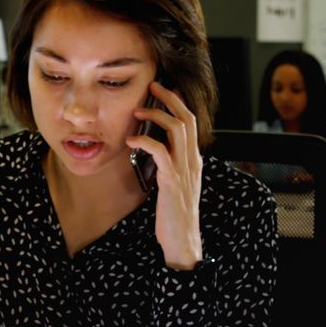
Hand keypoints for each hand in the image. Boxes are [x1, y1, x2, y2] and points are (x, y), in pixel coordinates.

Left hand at [126, 82, 202, 269]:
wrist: (183, 240)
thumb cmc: (174, 215)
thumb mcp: (174, 184)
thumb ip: (169, 165)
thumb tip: (155, 150)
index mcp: (193, 160)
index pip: (191, 123)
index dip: (178, 104)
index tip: (163, 90)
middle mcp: (193, 161)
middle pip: (187, 119)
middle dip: (170, 99)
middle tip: (153, 86)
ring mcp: (185, 170)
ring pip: (178, 130)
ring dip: (157, 115)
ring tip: (138, 110)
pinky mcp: (172, 181)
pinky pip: (162, 152)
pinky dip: (146, 141)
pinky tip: (132, 140)